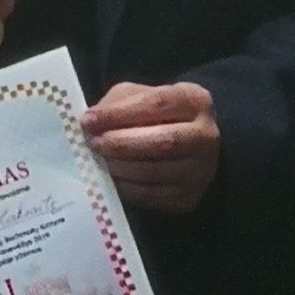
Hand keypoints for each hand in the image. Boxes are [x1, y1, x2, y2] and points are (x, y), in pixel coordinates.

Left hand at [84, 79, 220, 214]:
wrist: (190, 146)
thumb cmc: (158, 116)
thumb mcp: (142, 96)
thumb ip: (119, 103)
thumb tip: (92, 122)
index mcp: (195, 101)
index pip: (157, 104)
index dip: (120, 113)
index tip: (89, 120)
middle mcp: (205, 136)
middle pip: (162, 141)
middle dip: (122, 143)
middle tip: (94, 143)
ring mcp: (201, 171)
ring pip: (155, 172)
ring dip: (120, 167)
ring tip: (98, 161)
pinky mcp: (189, 197)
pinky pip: (151, 196)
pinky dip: (125, 188)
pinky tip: (110, 179)